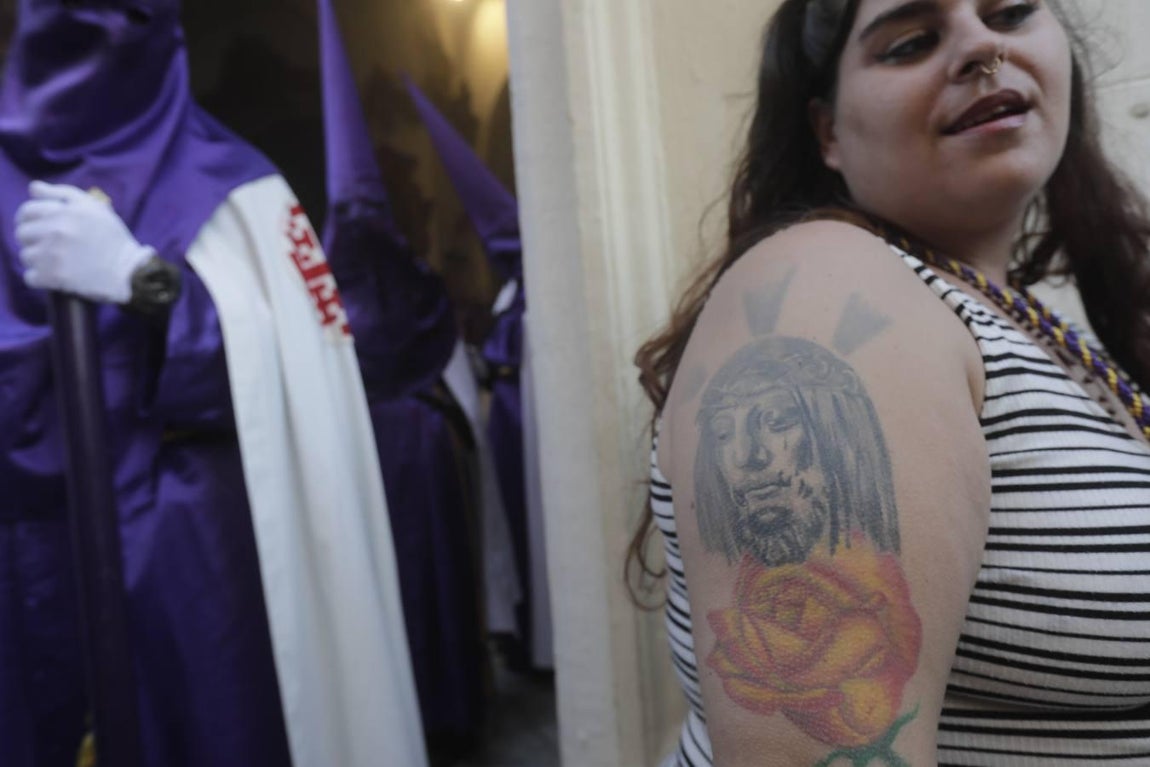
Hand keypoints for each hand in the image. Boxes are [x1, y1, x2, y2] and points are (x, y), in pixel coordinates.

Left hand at [15, 181, 154, 303]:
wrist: (128, 271)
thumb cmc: (112, 238)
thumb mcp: (93, 207)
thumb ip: (62, 193)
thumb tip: (33, 188)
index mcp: (65, 212)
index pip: (27, 211)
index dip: (29, 219)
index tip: (38, 228)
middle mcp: (57, 230)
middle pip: (23, 234)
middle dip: (33, 240)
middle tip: (49, 246)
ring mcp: (53, 255)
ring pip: (26, 256)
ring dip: (37, 259)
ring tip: (54, 262)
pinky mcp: (54, 277)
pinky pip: (31, 277)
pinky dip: (40, 278)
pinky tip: (54, 276)